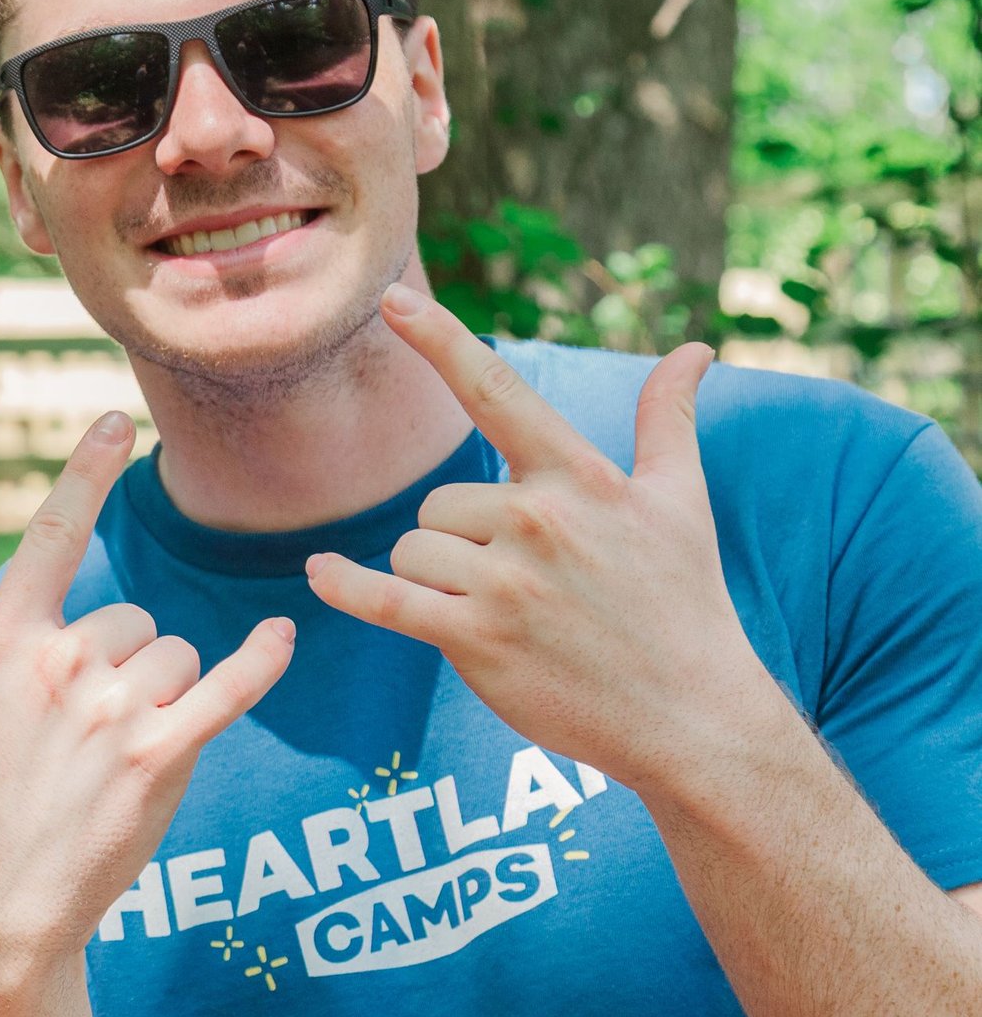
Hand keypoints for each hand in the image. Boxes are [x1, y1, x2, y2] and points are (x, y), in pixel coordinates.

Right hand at [0, 412, 296, 980]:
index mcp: (3, 641)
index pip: (51, 535)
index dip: (86, 472)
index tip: (118, 419)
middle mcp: (58, 664)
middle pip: (132, 619)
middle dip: (124, 665)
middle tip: (83, 736)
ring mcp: (112, 711)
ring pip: (174, 656)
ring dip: (163, 694)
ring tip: (115, 756)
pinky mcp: (161, 757)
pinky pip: (227, 687)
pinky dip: (260, 661)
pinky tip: (282, 636)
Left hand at [305, 288, 785, 794]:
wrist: (693, 717)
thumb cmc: (684, 605)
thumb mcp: (680, 503)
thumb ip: (668, 421)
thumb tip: (696, 350)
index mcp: (579, 478)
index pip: (497, 392)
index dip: (440, 341)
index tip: (392, 299)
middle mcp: (538, 520)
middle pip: (435, 503)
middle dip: (458, 541)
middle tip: (526, 586)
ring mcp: (505, 582)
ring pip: (412, 550)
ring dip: (435, 581)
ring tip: (505, 615)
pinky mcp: (477, 639)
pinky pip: (386, 599)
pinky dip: (347, 587)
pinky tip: (320, 574)